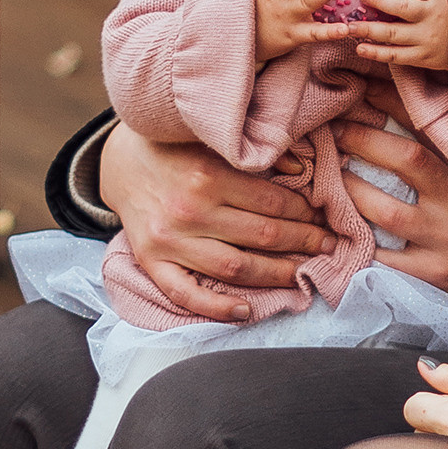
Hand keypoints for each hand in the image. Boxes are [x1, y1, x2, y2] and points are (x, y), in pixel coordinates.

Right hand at [96, 120, 330, 322]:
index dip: (305, 212)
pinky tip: (245, 311)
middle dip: (304, 242)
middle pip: (263, 236)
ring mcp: (169, 240)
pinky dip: (217, 308)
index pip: (273, 202)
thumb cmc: (175, 147)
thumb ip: (253, 153)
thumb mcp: (212, 137)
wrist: (119, 161)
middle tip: (328, 245)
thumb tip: (300, 165)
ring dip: (277, 274)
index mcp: (208, 174)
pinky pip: (185, 293)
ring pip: (236, 268)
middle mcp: (189, 210)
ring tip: (302, 274)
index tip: (322, 216)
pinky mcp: (151, 261)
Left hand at [334, 84, 447, 307]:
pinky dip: (360, 247)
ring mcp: (441, 238)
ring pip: (384, 211)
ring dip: (352, 191)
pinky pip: (386, 260)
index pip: (430, 126)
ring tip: (334, 176)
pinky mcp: (431, 272)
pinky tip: (338, 233)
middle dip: (364, 140)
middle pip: (403, 161)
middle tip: (336, 130)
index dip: (394, 103)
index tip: (365, 90)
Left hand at [355, 0, 447, 73]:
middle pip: (403, 7)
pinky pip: (395, 55)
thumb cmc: (436, 12)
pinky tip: (360, 48)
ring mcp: (426, 38)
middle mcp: (432, 16)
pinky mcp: (421, 57)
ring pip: (394, 33)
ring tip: (349, 27)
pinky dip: (376, 53)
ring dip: (369, 29)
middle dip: (379, 1)